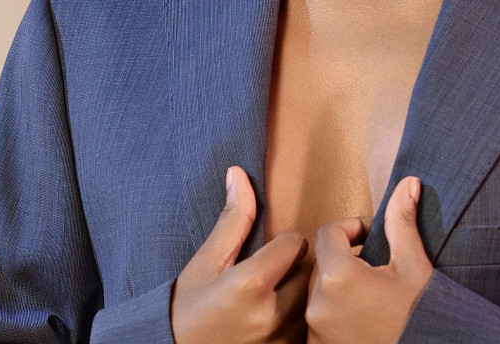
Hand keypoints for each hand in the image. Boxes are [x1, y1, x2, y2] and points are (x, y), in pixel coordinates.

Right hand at [170, 166, 309, 343]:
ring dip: (300, 293)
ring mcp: (281, 340)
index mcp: (250, 285)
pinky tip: (277, 318)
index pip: (295, 243)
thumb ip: (232, 219)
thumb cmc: (187, 310)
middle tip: (274, 273)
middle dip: (294, 267)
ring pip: (312, 300)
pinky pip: (308, 328)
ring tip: (276, 296)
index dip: (282, 242)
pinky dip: (299, 319)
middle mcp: (271, 315)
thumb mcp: (206, 262)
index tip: (268, 251)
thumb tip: (238, 173)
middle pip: (308, 271)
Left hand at [306, 176, 433, 343]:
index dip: (351, 228)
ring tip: (372, 293)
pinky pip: (320, 317)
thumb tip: (407, 184)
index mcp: (338, 277)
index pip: (327, 232)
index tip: (372, 237)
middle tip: (377, 267)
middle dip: (347, 257)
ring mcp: (315, 330)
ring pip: (320, 290)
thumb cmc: (420, 319)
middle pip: (323, 261)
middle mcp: (318, 304)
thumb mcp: (415, 267)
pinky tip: (364, 315)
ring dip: (341, 285)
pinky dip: (337, 311)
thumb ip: (402, 222)